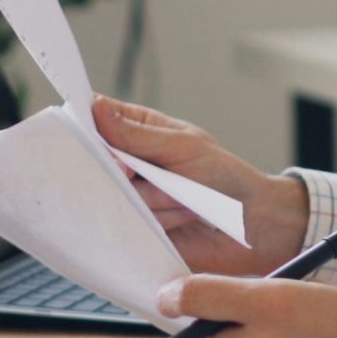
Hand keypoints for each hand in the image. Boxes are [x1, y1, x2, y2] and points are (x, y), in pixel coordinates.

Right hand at [94, 96, 308, 274]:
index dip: (85, 125)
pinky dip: (159, 221)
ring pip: (114, 195)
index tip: (88, 133)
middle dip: (125, 170)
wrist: (251, 225)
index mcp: (139, 131)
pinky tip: (183, 218)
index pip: (96, 119)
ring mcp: (130, 197)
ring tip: (184, 198)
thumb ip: (138, 134)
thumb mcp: (183, 146)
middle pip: (95, 162)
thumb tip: (97, 108)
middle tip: (145, 173)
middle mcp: (129, 164)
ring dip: (155, 199)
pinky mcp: (136, 229)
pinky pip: (127, 225)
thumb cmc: (224, 176)